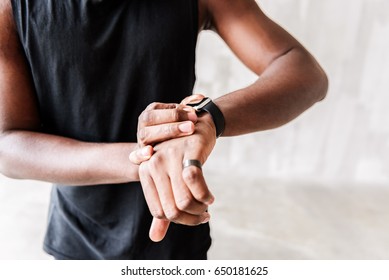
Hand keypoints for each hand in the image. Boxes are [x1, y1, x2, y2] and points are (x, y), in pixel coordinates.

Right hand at [129, 102, 197, 163]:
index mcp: (150, 113)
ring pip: (145, 135)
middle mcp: (143, 125)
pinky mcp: (138, 157)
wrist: (158, 154)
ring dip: (165, 134)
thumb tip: (199, 97)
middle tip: (191, 126)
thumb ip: (187, 107)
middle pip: (151, 119)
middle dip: (173, 121)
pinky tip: (150, 152)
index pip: (158, 108)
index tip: (193, 115)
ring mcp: (140, 141)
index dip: (176, 111)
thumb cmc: (172, 133)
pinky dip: (141, 154)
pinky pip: (135, 156)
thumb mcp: (178, 119)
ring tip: (184, 133)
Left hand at [139, 112, 216, 241]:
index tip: (194, 218)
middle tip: (204, 215)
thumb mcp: (169, 180)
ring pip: (184, 200)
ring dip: (200, 209)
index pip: (159, 211)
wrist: (197, 124)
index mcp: (145, 173)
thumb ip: (163, 208)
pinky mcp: (189, 150)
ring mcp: (171, 157)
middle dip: (191, 219)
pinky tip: (210, 197)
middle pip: (172, 210)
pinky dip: (205, 195)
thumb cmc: (182, 156)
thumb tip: (154, 238)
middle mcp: (154, 164)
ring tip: (206, 205)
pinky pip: (194, 182)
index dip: (179, 221)